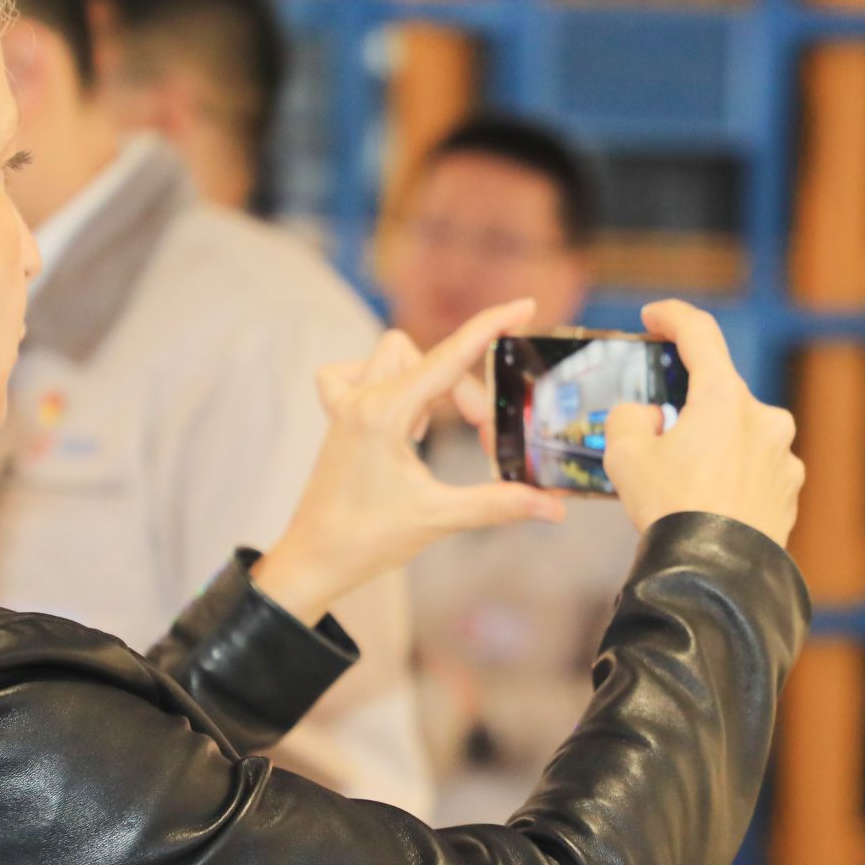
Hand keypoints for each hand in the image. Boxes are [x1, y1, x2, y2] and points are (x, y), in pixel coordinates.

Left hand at [253, 300, 565, 624]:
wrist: (312, 560)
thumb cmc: (365, 539)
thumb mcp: (439, 518)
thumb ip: (499, 504)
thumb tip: (552, 507)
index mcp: (384, 413)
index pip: (449, 356)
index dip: (491, 327)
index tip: (524, 304)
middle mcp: (362, 398)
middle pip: (432, 361)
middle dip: (466, 397)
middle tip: (487, 445)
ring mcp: (346, 404)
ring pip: (396, 356)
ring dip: (428, 382)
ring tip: (433, 432)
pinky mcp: (339, 417)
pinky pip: (358, 372)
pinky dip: (388, 383)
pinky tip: (401, 419)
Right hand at [602, 300, 803, 544]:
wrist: (714, 576)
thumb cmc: (670, 509)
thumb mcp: (624, 455)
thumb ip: (629, 418)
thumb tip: (650, 417)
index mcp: (724, 397)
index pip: (700, 334)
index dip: (673, 317)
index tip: (655, 316)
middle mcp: (764, 418)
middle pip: (718, 395)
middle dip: (688, 411)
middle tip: (657, 443)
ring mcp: (783, 456)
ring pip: (738, 436)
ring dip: (712, 448)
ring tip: (683, 487)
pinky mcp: (790, 490)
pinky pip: (755, 470)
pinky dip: (732, 478)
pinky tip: (710, 506)